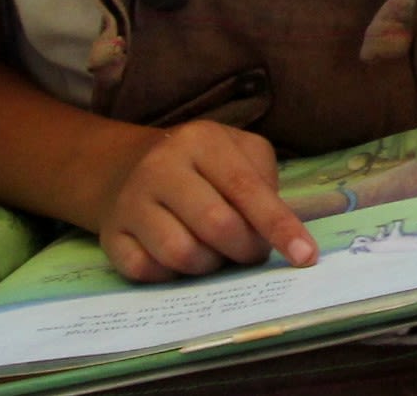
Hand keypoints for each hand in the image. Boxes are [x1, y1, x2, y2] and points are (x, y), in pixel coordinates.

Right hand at [96, 122, 317, 281]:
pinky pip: (147, 272)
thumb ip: (265, 184)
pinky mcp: (111, 236)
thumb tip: (280, 232)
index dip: (279, 225)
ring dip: (209, 265)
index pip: (247, 188)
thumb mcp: (239, 152)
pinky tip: (178, 260)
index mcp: (201, 141)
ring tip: (214, 253)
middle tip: (251, 253)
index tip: (305, 256)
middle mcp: (161, 167)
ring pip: (181, 254)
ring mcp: (131, 202)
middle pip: (217, 226)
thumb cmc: (201, 164)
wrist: (126, 167)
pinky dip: (171, 275)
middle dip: (245, 250)